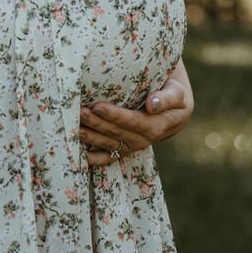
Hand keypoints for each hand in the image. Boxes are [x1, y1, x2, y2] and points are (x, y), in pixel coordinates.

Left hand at [79, 57, 194, 167]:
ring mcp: (132, 146)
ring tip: (74, 126)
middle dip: (97, 123)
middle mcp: (143, 139)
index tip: (98, 106)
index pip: (132, 121)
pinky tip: (79, 154)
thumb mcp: (177, 94)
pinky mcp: (124, 149)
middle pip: (116, 133)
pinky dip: (94, 158)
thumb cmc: (174, 95)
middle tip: (79, 111)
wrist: (175, 111)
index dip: (115, 116)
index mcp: (156, 125)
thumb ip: (167, 98)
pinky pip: (108, 157)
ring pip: (109, 144)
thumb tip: (152, 104)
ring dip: (91, 137)